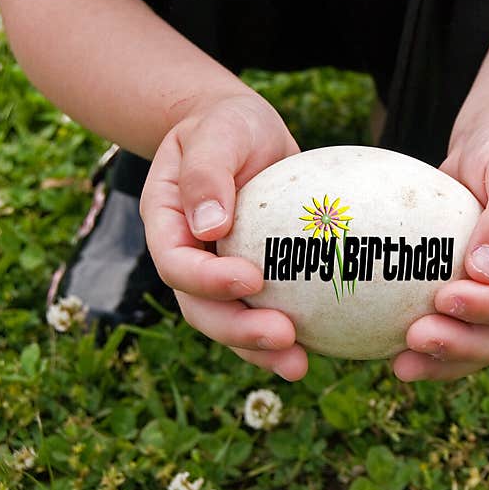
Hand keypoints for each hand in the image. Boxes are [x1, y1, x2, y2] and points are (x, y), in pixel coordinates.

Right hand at [140, 93, 308, 380]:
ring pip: (231, 323)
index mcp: (168, 225)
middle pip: (202, 309)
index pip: (177, 263)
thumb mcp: (219, 131)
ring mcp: (220, 273)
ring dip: (262, 349)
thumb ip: (207, 172)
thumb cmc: (228, 125)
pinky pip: (266, 312)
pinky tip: (320, 348)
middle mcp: (191, 258)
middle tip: (285, 337)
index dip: (208, 281)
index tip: (253, 279)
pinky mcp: (257, 279)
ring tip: (301, 364)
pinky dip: (289, 335)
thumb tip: (212, 227)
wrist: (244, 133)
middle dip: (238, 331)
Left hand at [393, 122, 488, 380]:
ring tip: (401, 364)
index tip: (446, 297)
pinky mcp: (479, 303)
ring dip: (445, 360)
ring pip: (484, 345)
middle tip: (416, 338)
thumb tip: (483, 272)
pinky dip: (431, 350)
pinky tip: (393, 355)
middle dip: (466, 345)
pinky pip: (459, 333)